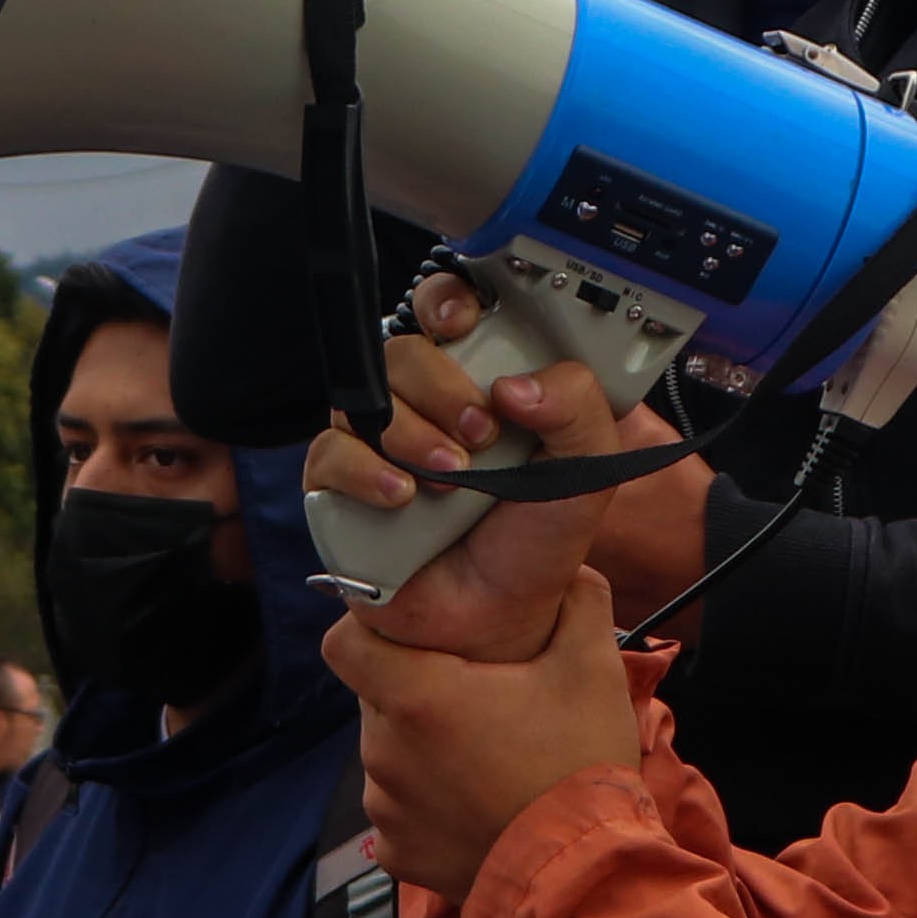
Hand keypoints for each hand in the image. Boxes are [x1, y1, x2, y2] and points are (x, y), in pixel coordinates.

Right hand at [302, 277, 679, 662]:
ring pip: (364, 397)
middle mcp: (423, 403)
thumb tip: (517, 384)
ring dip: (411, 433)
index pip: (446, 312)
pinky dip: (366, 471)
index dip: (445, 303)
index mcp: (479, 381)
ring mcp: (377, 441)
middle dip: (442, 387)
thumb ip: (578, 408)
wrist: (500, 614)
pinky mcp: (341, 485)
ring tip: (452, 481)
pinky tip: (403, 497)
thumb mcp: (587, 468)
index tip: (463, 323)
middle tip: (481, 435)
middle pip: (402, 351)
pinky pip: (329, 452)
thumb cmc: (537, 537)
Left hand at [327, 572, 643, 893]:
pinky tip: (478, 808)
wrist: (582, 878)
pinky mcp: (398, 855)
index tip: (414, 635)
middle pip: (377, 699)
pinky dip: (430, 807)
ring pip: (390, 755)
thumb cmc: (580, 765)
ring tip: (488, 761)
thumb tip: (569, 570)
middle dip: (419, 692)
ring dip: (425, 751)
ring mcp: (385, 809)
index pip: (343, 642)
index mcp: (416, 698)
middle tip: (483, 700)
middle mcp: (383, 751)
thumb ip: (578, 601)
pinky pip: (400, 814)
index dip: (371, 630)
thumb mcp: (594, 668)